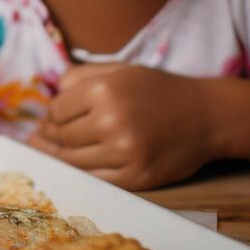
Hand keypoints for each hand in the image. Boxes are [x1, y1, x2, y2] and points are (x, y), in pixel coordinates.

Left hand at [26, 63, 222, 190]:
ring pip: (74, 160)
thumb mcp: (120, 70)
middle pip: (63, 136)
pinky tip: (75, 165)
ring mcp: (124, 153)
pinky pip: (95, 179)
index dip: (52, 114)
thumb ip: (80, 76)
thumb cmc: (158, 90)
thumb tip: (49, 95)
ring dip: (61, 156)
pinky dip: (82, 173)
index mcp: (104, 90)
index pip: (58, 110)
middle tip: (42, 137)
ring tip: (51, 151)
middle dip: (51, 136)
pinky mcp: (136, 178)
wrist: (207, 116)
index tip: (52, 117)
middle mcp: (111, 121)